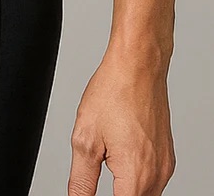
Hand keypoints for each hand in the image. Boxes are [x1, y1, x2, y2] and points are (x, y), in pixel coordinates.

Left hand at [68, 47, 175, 194]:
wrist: (138, 66)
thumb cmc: (114, 92)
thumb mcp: (86, 138)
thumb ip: (81, 180)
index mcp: (136, 176)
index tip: (88, 191)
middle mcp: (157, 175)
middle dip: (114, 195)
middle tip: (98, 166)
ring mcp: (165, 166)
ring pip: (144, 194)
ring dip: (124, 189)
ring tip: (105, 161)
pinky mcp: (166, 156)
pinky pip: (152, 180)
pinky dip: (134, 177)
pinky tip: (119, 156)